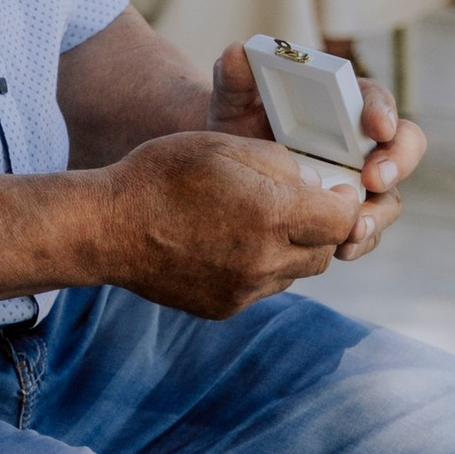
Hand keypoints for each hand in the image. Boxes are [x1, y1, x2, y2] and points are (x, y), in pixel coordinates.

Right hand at [98, 126, 374, 316]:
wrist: (107, 228)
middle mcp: (264, 260)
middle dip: (321, 228)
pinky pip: (264, 289)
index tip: (336, 190)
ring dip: (292, 249)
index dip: (346, 204)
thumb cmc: (163, 174)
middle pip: (324, 251)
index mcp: (270, 214)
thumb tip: (315, 184)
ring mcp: (244, 290)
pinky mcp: (225, 308)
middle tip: (301, 204)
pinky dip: (262, 268)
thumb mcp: (224, 146)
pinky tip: (232, 243)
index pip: (344, 221)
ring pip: (296, 273)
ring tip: (262, 221)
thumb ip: (281, 163)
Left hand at [209, 40, 423, 226]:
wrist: (226, 171)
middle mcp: (362, 142)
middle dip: (396, 163)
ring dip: (378, 215)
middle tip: (371, 179)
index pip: (375, 99)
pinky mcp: (347, 216)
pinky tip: (339, 249)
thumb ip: (234, 77)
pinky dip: (358, 242)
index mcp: (343, 103)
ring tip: (352, 229)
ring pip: (389, 198)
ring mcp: (360, 182)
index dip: (382, 110)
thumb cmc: (237, 124)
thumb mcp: (232, 100)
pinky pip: (366, 231)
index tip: (375, 126)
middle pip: (403, 147)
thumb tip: (236, 51)